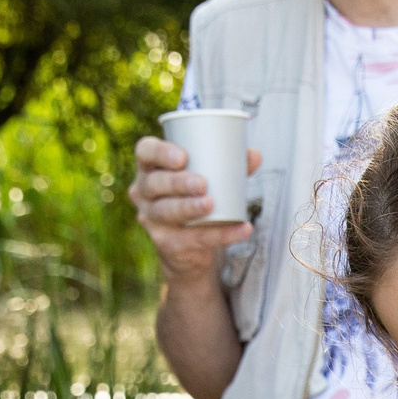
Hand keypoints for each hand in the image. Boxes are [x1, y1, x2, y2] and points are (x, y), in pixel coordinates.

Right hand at [129, 137, 262, 278]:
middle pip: (155, 183)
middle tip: (202, 184)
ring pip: (167, 211)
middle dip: (177, 183)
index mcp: (151, 167)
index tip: (182, 157)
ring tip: (211, 204)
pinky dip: (221, 234)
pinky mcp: (165, 243)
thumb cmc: (196, 197)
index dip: (160, 153)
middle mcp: (143, 191)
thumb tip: (255, 155)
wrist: (189, 247)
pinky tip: (241, 229)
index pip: (145, 152)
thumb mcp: (210, 179)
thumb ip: (231, 166)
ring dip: (189, 207)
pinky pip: (193, 238)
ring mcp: (151, 218)